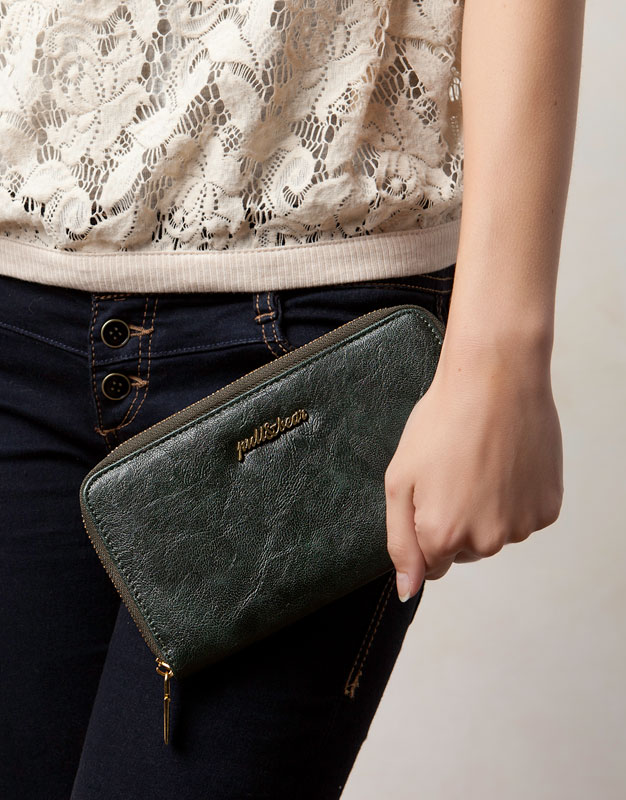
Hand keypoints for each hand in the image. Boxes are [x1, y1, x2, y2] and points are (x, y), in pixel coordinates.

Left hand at [384, 336, 563, 600]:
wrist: (495, 380)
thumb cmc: (441, 423)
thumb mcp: (399, 480)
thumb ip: (400, 543)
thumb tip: (408, 590)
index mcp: (442, 536)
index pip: (431, 565)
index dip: (427, 528)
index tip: (432, 494)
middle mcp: (486, 542)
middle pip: (465, 552)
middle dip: (456, 521)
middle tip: (455, 472)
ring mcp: (521, 527)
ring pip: (496, 535)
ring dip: (487, 510)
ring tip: (481, 463)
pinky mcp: (548, 509)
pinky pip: (523, 518)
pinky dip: (515, 498)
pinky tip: (506, 464)